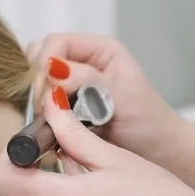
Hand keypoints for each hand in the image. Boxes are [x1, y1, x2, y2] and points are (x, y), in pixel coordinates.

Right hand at [25, 33, 183, 158]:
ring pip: (39, 77)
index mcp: (101, 49)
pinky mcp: (67, 103)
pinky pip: (43, 98)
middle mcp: (85, 60)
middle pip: (42, 55)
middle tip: (42, 108)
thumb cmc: (148, 124)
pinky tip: (46, 123)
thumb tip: (53, 68)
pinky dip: (39, 109)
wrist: (157, 152)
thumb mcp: (120, 97)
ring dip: (36, 95)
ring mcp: (74, 82)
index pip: (57, 43)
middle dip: (37, 79)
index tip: (44, 93)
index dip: (45, 65)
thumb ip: (88, 80)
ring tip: (46, 117)